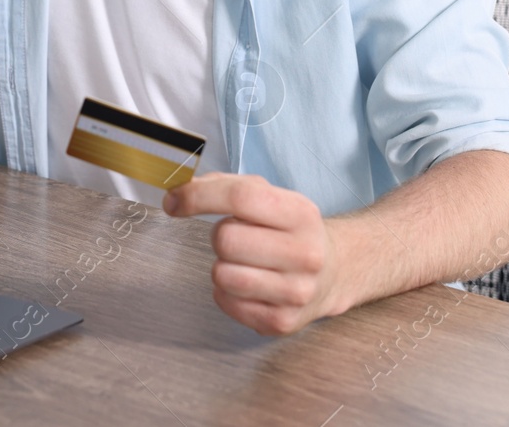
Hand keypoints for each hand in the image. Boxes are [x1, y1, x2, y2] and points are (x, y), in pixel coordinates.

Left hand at [162, 172, 349, 335]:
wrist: (334, 272)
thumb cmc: (289, 230)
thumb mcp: (270, 197)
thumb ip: (226, 186)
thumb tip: (181, 192)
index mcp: (301, 213)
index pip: (240, 197)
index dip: (198, 196)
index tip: (175, 200)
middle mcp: (305, 254)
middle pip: (226, 239)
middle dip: (218, 235)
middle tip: (234, 237)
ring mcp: (296, 292)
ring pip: (222, 275)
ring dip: (221, 265)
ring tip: (241, 262)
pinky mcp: (282, 322)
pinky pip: (226, 302)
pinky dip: (224, 291)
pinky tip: (245, 283)